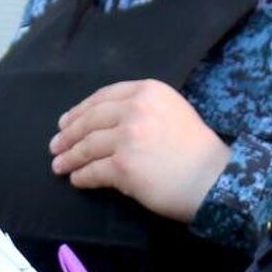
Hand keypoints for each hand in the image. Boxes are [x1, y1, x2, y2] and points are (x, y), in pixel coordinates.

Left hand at [50, 79, 231, 221]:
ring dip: (69, 157)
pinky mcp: (123, 166)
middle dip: (68, 135)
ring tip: (59, 165)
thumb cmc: (196, 149)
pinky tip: (77, 180)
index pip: (103, 97)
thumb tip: (102, 121)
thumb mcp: (171, 111)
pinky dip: (82, 176)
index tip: (65, 122)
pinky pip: (93, 171)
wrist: (215, 179)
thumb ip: (141, 108)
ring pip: (87, 146)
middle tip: (55, 146)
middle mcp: (136, 109)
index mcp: (148, 91)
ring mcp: (128, 137)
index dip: (80, 111)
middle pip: (90, 121)